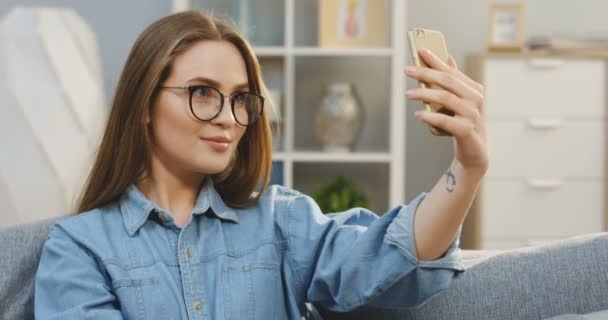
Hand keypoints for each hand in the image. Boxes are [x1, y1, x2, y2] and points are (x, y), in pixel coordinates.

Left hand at [405, 49, 487, 175]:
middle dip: (425, 74)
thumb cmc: (464, 124)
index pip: (451, 71)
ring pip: (445, 98)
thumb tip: (447, 58)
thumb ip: (454, 82)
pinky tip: (418, 115)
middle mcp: (475, 99)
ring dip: (424, 94)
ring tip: (407, 94)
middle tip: (407, 70)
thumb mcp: (460, 101)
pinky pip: (444, 120)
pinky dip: (430, 117)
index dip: (435, 60)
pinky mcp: (466, 130)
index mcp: (474, 89)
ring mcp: (472, 115)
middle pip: (447, 81)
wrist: (475, 153)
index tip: (420, 51)